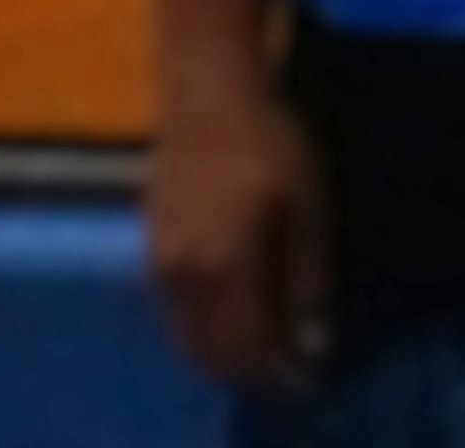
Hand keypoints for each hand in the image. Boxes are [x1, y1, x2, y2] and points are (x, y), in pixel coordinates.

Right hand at [146, 67, 334, 393]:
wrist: (207, 85)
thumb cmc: (268, 142)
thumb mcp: (308, 209)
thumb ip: (307, 280)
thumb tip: (311, 340)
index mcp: (222, 267)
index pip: (249, 349)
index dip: (281, 373)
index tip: (312, 378)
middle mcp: (180, 273)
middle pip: (208, 353)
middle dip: (250, 371)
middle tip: (289, 366)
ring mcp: (159, 257)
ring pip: (185, 333)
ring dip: (222, 350)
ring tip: (265, 339)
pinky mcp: (152, 238)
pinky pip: (173, 306)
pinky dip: (203, 323)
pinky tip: (234, 305)